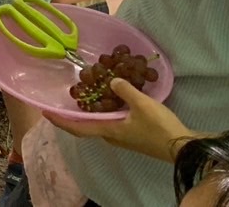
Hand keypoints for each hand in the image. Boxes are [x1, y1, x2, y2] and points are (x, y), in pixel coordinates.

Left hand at [44, 79, 193, 162]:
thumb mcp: (141, 104)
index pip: (78, 128)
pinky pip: (111, 121)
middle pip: (86, 124)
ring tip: (85, 92)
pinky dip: (105, 110)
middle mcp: (111, 136)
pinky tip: (110, 97)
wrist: (183, 147)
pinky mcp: (132, 134)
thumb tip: (112, 81)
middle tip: (65, 96)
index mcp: (108, 131)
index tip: (45, 112)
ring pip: (99, 122)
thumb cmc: (159, 128)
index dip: (60, 121)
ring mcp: (122, 136)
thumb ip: (124, 90)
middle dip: (74, 112)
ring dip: (90, 110)